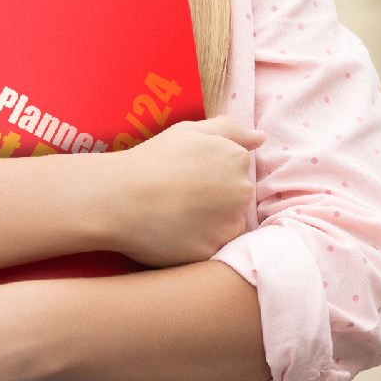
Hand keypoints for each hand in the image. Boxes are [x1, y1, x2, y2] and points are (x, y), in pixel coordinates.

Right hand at [99, 116, 261, 267]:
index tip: (187, 174)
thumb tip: (261, 138)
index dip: (210, 172)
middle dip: (215, 198)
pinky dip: (198, 242)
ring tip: (176, 214)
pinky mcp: (213, 251)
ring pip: (227, 224)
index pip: (237, 169)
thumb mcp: (188, 130)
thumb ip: (230, 129)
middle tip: (180, 194)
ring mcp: (228, 224)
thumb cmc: (152, 159)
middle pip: (236, 198)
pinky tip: (175, 231)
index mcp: (237, 160)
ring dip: (210, 222)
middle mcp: (241, 192)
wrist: (119, 197)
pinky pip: (212, 247)